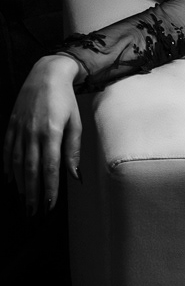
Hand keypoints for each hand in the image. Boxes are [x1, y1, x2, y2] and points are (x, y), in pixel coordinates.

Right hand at [3, 55, 83, 213]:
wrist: (46, 74)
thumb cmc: (65, 100)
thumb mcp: (75, 123)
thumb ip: (73, 150)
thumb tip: (75, 176)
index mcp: (51, 133)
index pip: (50, 168)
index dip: (49, 188)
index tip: (50, 205)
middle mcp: (32, 133)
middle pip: (31, 170)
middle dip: (32, 193)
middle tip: (34, 211)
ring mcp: (19, 129)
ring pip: (17, 162)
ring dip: (19, 184)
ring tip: (23, 200)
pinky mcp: (11, 125)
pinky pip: (7, 150)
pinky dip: (8, 166)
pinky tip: (10, 179)